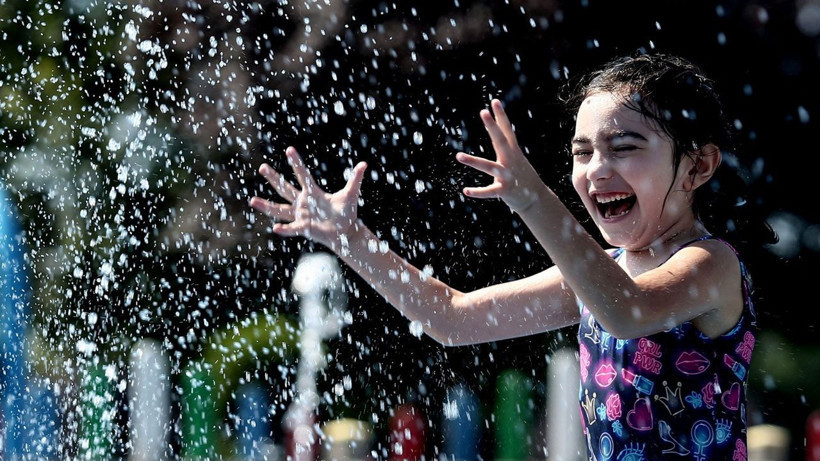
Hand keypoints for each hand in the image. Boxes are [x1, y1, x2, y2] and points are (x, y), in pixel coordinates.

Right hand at [250, 146, 367, 247]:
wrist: (346, 232)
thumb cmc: (346, 213)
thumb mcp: (351, 195)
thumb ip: (355, 180)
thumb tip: (364, 164)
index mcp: (313, 192)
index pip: (303, 174)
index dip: (297, 163)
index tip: (289, 149)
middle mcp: (303, 203)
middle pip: (285, 188)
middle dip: (274, 178)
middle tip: (262, 167)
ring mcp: (301, 216)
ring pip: (280, 209)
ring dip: (266, 206)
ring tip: (252, 200)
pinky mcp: (305, 229)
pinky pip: (292, 228)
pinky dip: (285, 229)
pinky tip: (275, 228)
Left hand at [456, 99, 543, 212]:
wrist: (537, 199)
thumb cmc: (523, 177)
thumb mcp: (517, 159)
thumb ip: (507, 146)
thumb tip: (501, 132)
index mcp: (513, 152)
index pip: (507, 131)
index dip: (501, 116)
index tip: (494, 101)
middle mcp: (511, 161)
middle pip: (500, 140)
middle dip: (492, 126)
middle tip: (483, 112)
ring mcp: (508, 175)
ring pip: (489, 166)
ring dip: (473, 161)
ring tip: (458, 156)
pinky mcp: (505, 190)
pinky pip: (489, 191)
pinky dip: (478, 192)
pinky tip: (465, 190)